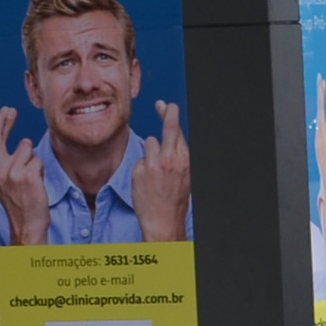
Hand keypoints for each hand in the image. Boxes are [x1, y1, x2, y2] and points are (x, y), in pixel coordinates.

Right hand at [0, 107, 46, 244]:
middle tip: (11, 110)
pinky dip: (40, 169)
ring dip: (33, 160)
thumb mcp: (7, 180)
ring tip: (31, 177)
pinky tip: (37, 182)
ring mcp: (12, 172)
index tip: (5, 111)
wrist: (26, 222)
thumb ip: (9, 161)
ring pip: (28, 150)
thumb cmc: (20, 201)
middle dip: (4, 119)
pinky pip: (38, 160)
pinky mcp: (28, 175)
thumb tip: (21, 141)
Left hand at [132, 102, 190, 242]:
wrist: (163, 220)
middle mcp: (171, 159)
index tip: (169, 106)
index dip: (172, 116)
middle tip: (162, 104)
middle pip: (167, 127)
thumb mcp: (185, 176)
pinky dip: (142, 167)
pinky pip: (140, 159)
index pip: (178, 131)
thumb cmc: (174, 199)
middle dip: (167, 113)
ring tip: (155, 171)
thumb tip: (172, 138)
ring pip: (150, 143)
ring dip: (151, 152)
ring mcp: (154, 163)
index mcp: (185, 160)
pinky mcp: (140, 170)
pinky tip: (146, 180)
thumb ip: (178, 156)